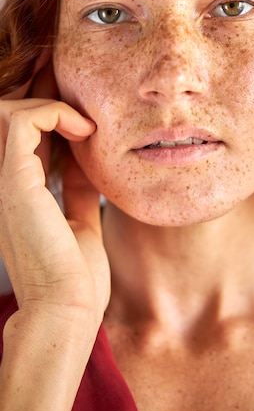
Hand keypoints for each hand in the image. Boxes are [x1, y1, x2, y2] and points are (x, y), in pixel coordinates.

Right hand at [0, 66, 109, 324]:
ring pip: (7, 111)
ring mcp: (5, 181)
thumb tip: (87, 160)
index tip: (81, 109)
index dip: (47, 110)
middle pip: (8, 116)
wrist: (66, 313)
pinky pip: (23, 125)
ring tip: (83, 123)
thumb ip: (77, 189)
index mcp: (17, 192)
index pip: (22, 134)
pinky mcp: (16, 183)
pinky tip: (83, 131)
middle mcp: (4, 182)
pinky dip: (53, 114)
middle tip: (79, 102)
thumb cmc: (74, 278)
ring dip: (48, 104)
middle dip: (44, 97)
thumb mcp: (79, 219)